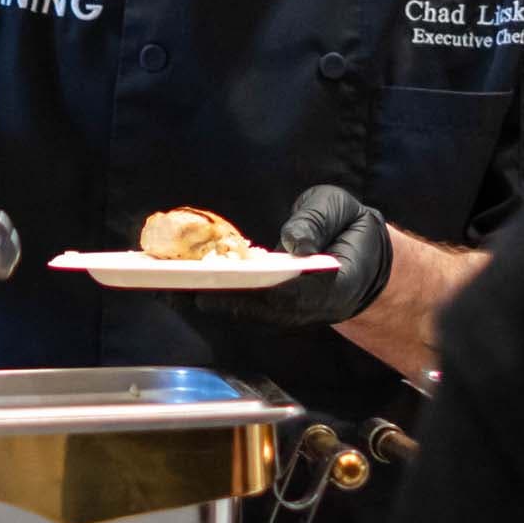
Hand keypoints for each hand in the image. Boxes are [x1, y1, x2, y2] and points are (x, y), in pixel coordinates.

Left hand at [179, 183, 388, 328]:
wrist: (364, 256)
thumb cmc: (349, 227)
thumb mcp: (340, 209)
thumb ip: (317, 222)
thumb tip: (294, 243)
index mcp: (329, 288)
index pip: (284, 295)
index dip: (246, 293)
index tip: (210, 287)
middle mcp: (304, 309)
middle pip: (251, 309)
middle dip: (207, 297)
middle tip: (166, 286)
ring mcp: (287, 313)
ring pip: (239, 311)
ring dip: (199, 298)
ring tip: (159, 284)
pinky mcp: (272, 308)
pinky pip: (237, 304)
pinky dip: (207, 293)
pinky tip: (176, 281)